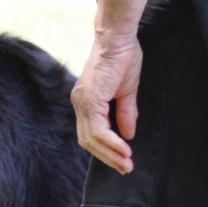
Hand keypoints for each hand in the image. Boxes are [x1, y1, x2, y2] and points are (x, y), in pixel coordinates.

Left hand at [71, 32, 141, 174]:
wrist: (118, 38)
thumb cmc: (123, 58)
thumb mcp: (126, 91)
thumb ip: (125, 113)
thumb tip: (128, 136)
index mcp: (86, 100)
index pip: (90, 133)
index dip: (105, 149)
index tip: (123, 160)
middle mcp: (80, 102)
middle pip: (88, 141)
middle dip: (107, 157)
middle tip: (126, 168)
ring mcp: (83, 102)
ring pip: (91, 139)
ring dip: (110, 154)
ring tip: (127, 163)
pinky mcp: (91, 100)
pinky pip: (99, 131)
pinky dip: (112, 143)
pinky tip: (125, 149)